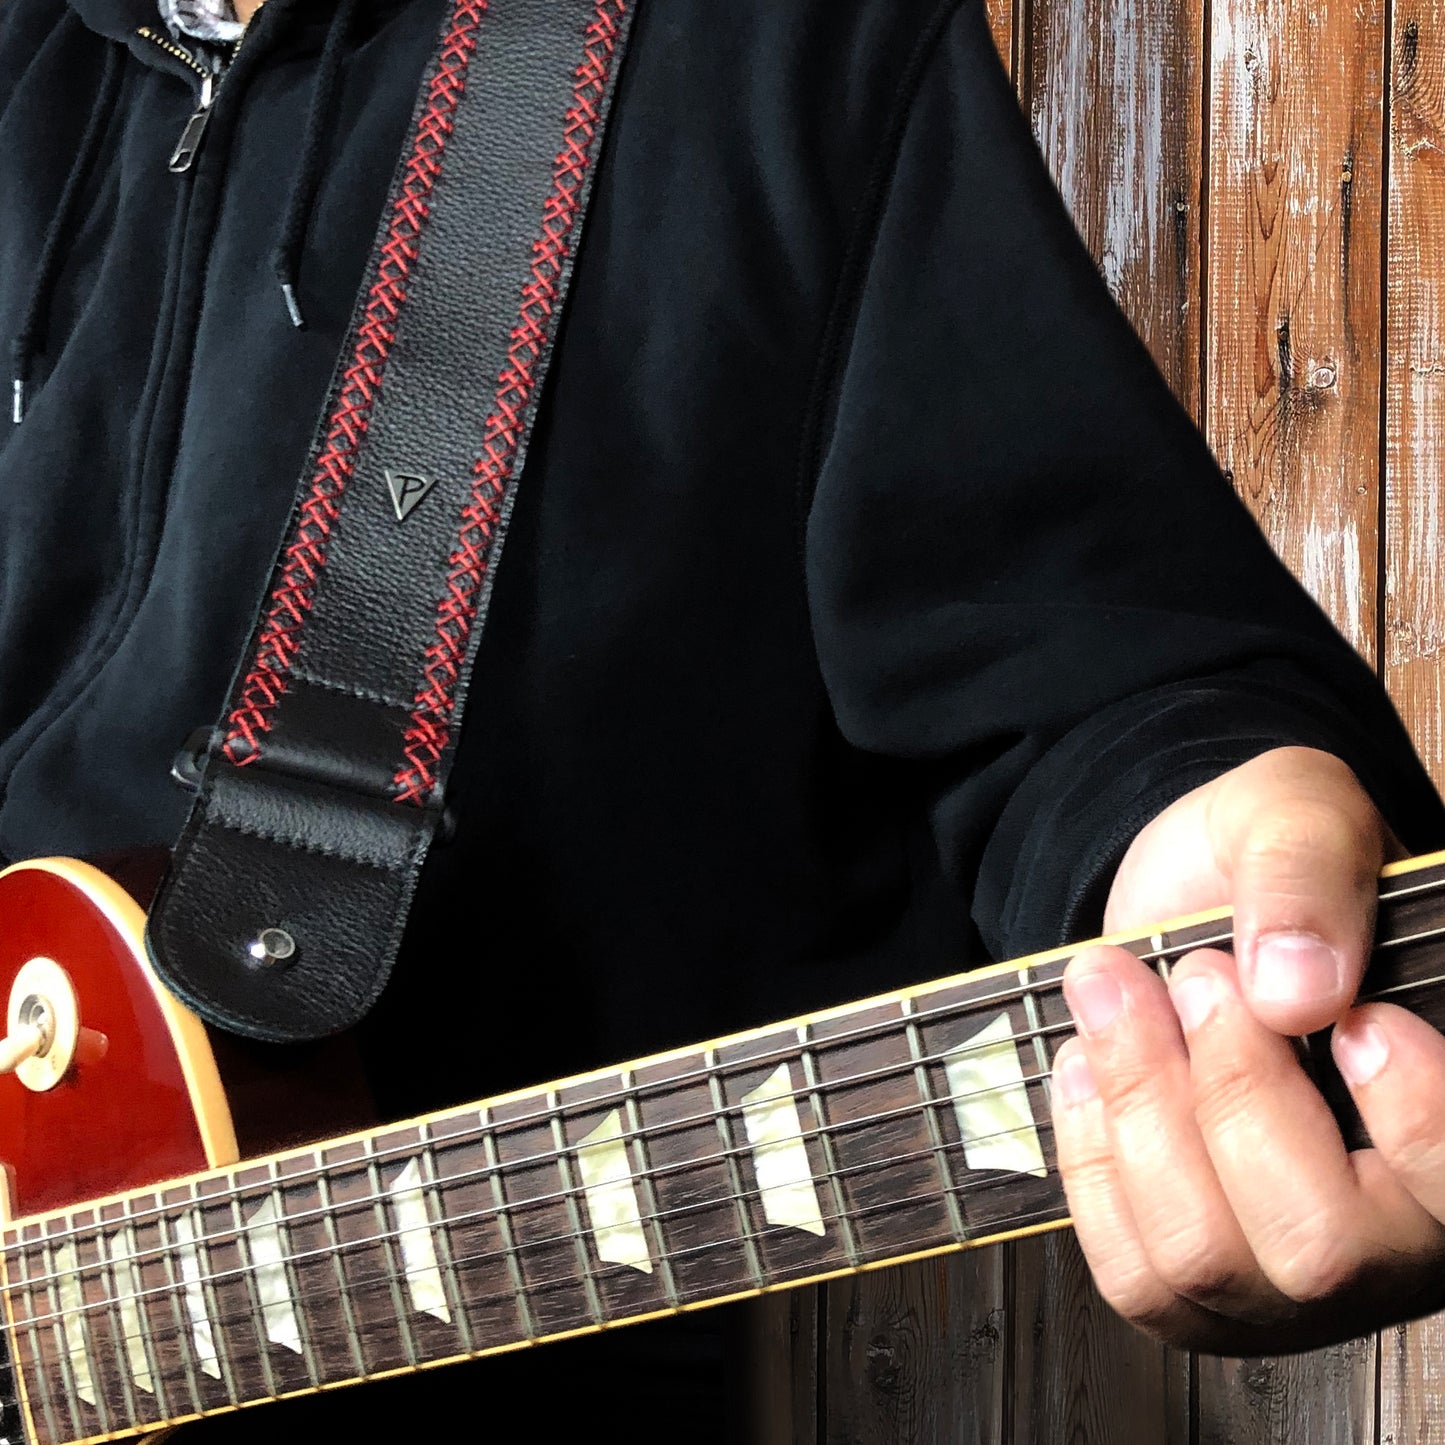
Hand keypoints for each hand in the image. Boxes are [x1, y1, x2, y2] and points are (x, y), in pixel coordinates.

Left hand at [1050, 745, 1444, 1351]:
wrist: (1179, 901)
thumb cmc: (1263, 870)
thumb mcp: (1295, 813)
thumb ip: (1309, 876)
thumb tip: (1297, 991)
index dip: (1414, 1116)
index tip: (1356, 1017)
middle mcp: (1390, 1235)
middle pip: (1318, 1245)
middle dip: (1230, 1092)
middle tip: (1195, 976)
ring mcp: (1284, 1277)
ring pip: (1203, 1259)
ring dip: (1138, 1109)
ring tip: (1114, 993)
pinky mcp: (1191, 1281)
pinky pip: (1132, 1269)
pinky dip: (1090, 1156)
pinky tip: (1087, 1063)